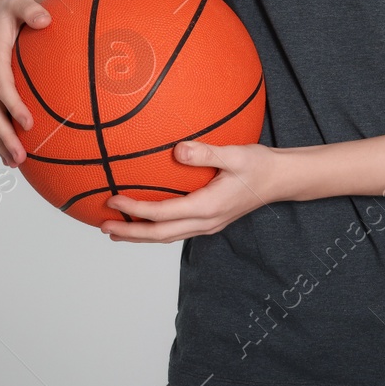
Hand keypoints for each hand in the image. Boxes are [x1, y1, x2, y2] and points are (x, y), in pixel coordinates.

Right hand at [0, 0, 49, 165]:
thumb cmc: (12, 9)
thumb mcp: (20, 3)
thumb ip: (31, 9)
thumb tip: (45, 19)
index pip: (2, 86)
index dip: (13, 106)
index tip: (29, 124)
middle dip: (5, 135)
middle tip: (22, 157)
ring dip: (0, 142)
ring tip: (16, 164)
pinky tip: (9, 156)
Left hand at [101, 141, 283, 242]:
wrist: (281, 180)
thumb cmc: (260, 165)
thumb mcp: (235, 154)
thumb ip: (206, 152)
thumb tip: (177, 149)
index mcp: (208, 207)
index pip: (162, 213)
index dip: (135, 209)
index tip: (113, 199)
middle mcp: (206, 222)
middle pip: (160, 235)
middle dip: (130, 233)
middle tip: (103, 226)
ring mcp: (208, 225)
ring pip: (167, 237)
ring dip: (141, 236)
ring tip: (116, 231)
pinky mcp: (210, 222)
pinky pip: (176, 230)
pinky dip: (156, 229)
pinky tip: (147, 221)